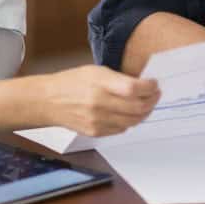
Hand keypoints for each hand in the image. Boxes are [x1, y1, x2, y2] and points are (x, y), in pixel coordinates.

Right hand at [40, 65, 159, 136]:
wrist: (49, 101)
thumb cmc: (73, 82)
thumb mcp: (96, 71)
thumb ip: (118, 79)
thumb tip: (142, 85)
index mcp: (99, 83)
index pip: (133, 88)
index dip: (149, 88)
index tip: (154, 84)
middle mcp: (99, 103)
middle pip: (137, 107)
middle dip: (151, 101)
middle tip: (155, 95)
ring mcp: (97, 120)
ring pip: (132, 121)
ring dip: (144, 113)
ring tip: (146, 105)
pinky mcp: (95, 132)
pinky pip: (121, 129)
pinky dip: (130, 122)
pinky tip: (130, 114)